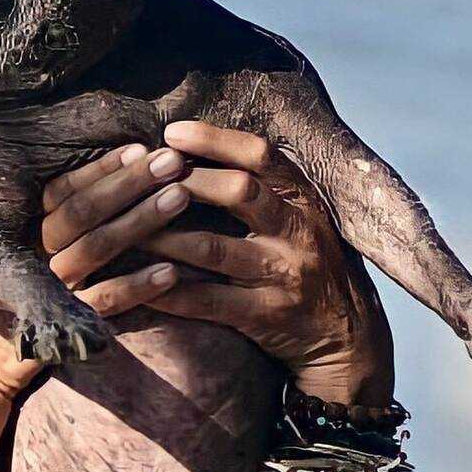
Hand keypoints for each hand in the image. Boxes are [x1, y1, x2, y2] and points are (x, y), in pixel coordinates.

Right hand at [0, 148, 180, 398]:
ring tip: (180, 198)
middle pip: (81, 213)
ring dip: (140, 222)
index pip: (60, 192)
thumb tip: (108, 171)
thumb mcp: (16, 249)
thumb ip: (54, 217)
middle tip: (171, 162)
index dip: (100, 171)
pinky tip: (171, 272)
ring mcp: (46, 291)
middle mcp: (30, 256)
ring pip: (95, 249)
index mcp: (17, 230)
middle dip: (129, 184)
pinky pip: (103, 303)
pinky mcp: (63, 327)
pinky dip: (137, 287)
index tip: (138, 150)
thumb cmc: (6, 294)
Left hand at [40, 121, 394, 406]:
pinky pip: (207, 302)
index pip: (261, 154)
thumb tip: (196, 149)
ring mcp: (283, 275)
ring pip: (212, 248)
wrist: (348, 339)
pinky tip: (137, 284)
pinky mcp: (266, 317)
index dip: (215, 139)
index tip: (172, 132)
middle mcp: (298, 231)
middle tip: (141, 179)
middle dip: (184, 181)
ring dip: (162, 235)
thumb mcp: (301, 218)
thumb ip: (262, 187)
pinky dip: (168, 292)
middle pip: (238, 191)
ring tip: (122, 228)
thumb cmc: (308, 265)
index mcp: (303, 199)